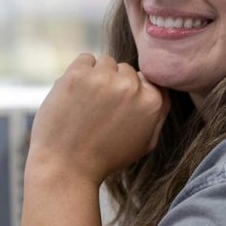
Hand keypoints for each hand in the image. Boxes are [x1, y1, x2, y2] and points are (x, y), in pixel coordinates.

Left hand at [27, 53, 168, 186]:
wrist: (66, 166)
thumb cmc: (105, 158)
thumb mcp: (145, 142)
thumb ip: (158, 113)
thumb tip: (159, 87)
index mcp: (152, 101)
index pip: (146, 79)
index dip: (130, 93)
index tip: (116, 109)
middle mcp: (130, 86)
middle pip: (125, 69)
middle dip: (114, 84)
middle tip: (99, 110)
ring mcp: (103, 78)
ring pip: (106, 62)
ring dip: (97, 77)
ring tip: (86, 104)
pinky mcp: (77, 74)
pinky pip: (85, 59)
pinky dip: (80, 72)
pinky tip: (75, 95)